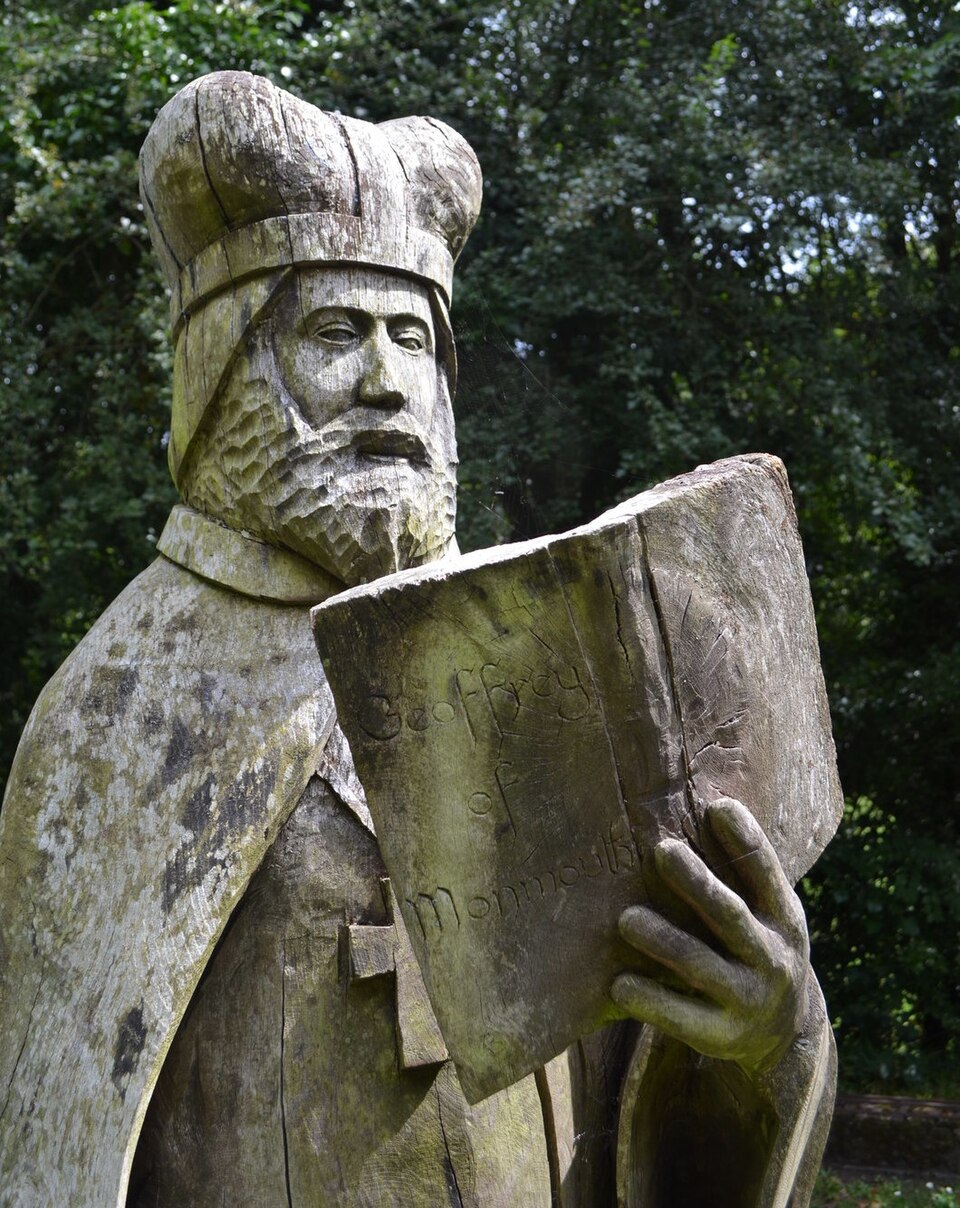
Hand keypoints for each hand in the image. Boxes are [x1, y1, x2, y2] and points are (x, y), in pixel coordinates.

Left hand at [611, 797, 809, 1074]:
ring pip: (700, 967)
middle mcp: (772, 959)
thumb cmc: (758, 948)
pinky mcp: (721, 1037)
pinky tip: (619, 983)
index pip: (766, 874)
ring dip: (663, 940)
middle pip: (730, 916)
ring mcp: (748, 1000)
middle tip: (662, 850)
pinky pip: (682, 1018)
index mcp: (784, 919)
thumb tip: (708, 802)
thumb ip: (741, 873)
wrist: (785, 1036)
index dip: (745, 840)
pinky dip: (650, 1000)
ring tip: (626, 918)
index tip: (718, 806)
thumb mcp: (766, 914)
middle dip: (698, 883)